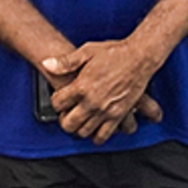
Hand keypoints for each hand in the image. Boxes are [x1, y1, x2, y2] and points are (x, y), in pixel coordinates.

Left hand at [41, 40, 164, 143]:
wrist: (140, 57)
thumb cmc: (116, 53)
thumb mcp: (87, 51)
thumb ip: (66, 61)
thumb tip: (47, 64)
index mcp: (82, 86)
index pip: (57, 103)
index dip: (56, 101)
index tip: (60, 99)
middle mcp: (92, 101)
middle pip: (68, 123)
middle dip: (64, 120)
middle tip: (67, 114)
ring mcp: (105, 110)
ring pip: (83, 132)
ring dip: (78, 128)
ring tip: (80, 121)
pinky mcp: (118, 115)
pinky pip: (103, 135)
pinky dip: (96, 137)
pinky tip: (94, 130)